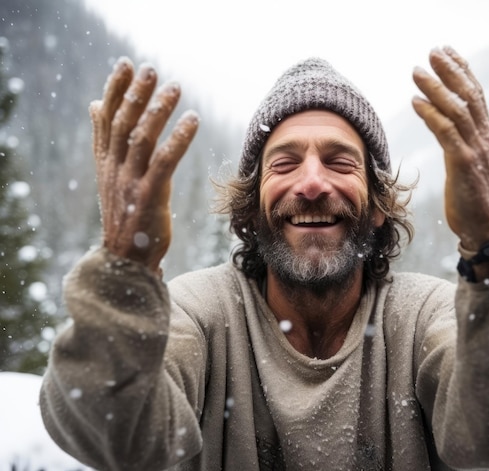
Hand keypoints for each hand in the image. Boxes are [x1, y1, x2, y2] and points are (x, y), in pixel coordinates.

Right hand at [89, 57, 198, 272]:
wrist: (125, 258)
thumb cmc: (125, 213)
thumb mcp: (110, 175)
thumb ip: (105, 140)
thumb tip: (96, 104)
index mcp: (105, 161)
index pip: (106, 118)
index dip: (116, 90)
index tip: (126, 64)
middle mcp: (114, 168)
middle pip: (122, 123)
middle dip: (136, 93)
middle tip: (150, 69)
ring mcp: (130, 182)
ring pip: (141, 138)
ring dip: (158, 110)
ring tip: (175, 87)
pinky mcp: (150, 196)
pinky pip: (164, 162)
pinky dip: (178, 139)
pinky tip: (192, 120)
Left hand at [412, 46, 488, 250]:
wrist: (486, 227)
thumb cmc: (473, 198)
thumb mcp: (470, 164)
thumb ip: (463, 143)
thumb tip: (449, 127)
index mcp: (485, 135)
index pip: (476, 95)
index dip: (463, 71)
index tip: (448, 53)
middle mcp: (483, 137)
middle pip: (469, 95)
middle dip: (451, 70)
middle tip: (433, 52)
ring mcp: (475, 149)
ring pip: (457, 109)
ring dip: (436, 87)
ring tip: (417, 71)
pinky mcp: (464, 163)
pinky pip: (447, 132)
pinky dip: (431, 114)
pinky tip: (416, 102)